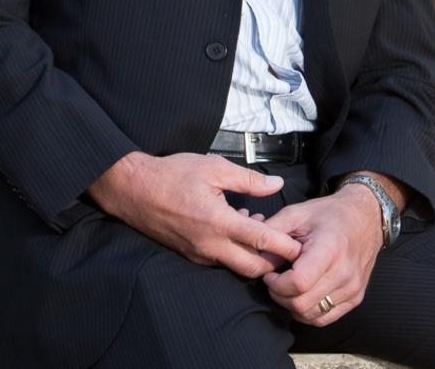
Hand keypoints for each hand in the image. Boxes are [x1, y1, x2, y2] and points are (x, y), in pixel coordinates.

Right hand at [87, 151, 301, 277]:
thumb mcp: (214, 167)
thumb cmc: (172, 174)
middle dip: (273, 262)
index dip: (283, 245)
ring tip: (264, 231)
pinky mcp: (191, 254)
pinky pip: (220, 260)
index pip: (260, 240)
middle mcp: (210, 245)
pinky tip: (240, 228)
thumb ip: (248, 179)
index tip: (300, 247)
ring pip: (236, 266)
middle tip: (287, 247)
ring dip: (254, 256)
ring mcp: (199, 253)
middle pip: (252, 267)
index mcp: (218, 222)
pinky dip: (236, 252)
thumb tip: (276, 183)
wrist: (134, 189)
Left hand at [262, 185, 383, 324]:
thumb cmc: (329, 213)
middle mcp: (345, 272)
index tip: (270, 273)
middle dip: (280, 296)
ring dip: (293, 305)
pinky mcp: (356, 298)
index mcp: (330, 248)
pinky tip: (303, 294)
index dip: (277, 284)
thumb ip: (272, 232)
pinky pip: (325, 318)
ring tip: (288, 285)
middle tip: (275, 280)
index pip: (299, 283)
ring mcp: (353, 288)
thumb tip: (254, 254)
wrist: (366, 217)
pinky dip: (308, 311)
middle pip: (302, 304)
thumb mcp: (297, 212)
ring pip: (312, 315)